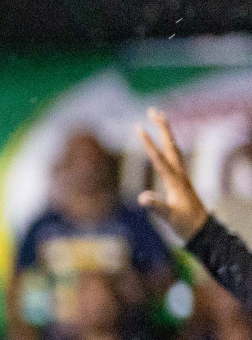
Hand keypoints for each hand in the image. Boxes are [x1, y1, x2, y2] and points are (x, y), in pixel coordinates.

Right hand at [138, 107, 209, 240]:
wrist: (202, 229)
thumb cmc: (184, 224)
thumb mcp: (168, 217)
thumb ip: (156, 206)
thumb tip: (142, 198)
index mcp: (175, 180)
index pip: (158, 158)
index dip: (147, 143)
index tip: (138, 128)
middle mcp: (179, 173)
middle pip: (170, 144)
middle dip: (161, 127)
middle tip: (152, 110)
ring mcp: (181, 175)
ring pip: (173, 147)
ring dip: (165, 131)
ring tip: (157, 117)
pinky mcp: (180, 178)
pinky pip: (173, 156)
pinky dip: (167, 144)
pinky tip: (165, 140)